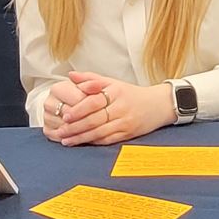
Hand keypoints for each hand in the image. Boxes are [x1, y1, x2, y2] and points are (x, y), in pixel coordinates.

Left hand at [45, 71, 175, 145]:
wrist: (158, 105)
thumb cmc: (131, 94)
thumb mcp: (113, 82)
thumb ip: (91, 79)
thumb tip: (71, 76)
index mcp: (116, 92)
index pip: (93, 102)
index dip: (78, 110)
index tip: (65, 116)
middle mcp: (121, 107)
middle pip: (94, 119)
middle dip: (75, 127)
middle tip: (60, 131)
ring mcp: (125, 122)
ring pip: (99, 132)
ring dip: (81, 137)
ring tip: (66, 140)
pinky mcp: (128, 134)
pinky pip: (108, 140)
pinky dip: (93, 142)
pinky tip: (82, 143)